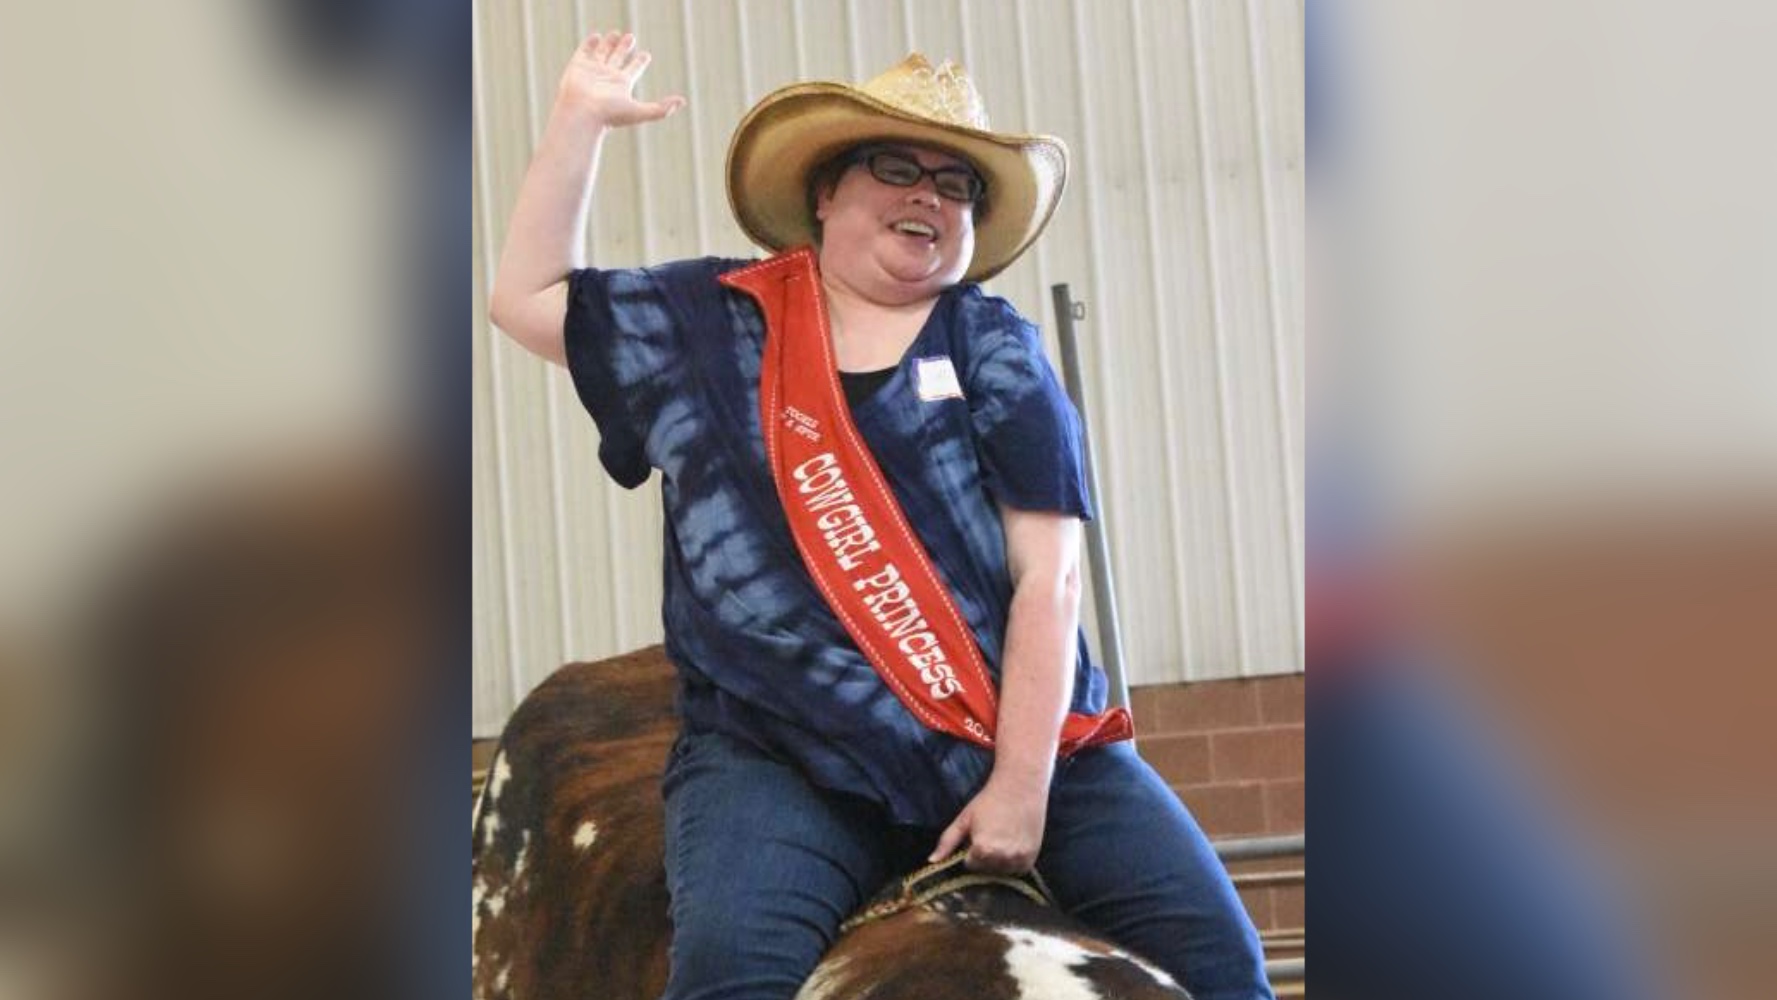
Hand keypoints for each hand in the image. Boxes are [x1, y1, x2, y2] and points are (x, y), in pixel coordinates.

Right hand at [557, 30, 685, 127]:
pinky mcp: (578, 65)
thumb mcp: (640, 112)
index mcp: (622, 85)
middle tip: (631, 37)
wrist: (582, 114)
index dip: (640, 62)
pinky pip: (585, 51)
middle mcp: (608, 77)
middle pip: (619, 58)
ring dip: (610, 43)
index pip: (634, 69)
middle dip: (625, 48)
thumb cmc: (609, 115)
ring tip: (617, 33)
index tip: (646, 55)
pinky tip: (596, 36)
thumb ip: (661, 109)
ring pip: (603, 53)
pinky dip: (590, 43)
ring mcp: (592, 71)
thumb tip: (683, 102)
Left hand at [929, 772, 1049, 873]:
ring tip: (1002, 836)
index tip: (977, 834)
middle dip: (984, 856)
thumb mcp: (964, 818)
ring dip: (999, 860)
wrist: (1021, 786)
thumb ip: (947, 842)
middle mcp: (1002, 858)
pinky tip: (1013, 841)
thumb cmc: (989, 800)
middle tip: (991, 832)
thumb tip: (931, 861)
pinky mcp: (1031, 858)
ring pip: (1001, 871)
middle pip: (985, 870)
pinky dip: (1013, 861)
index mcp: (983, 850)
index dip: (971, 849)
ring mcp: (1018, 859)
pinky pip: (1017, 870)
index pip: (970, 865)